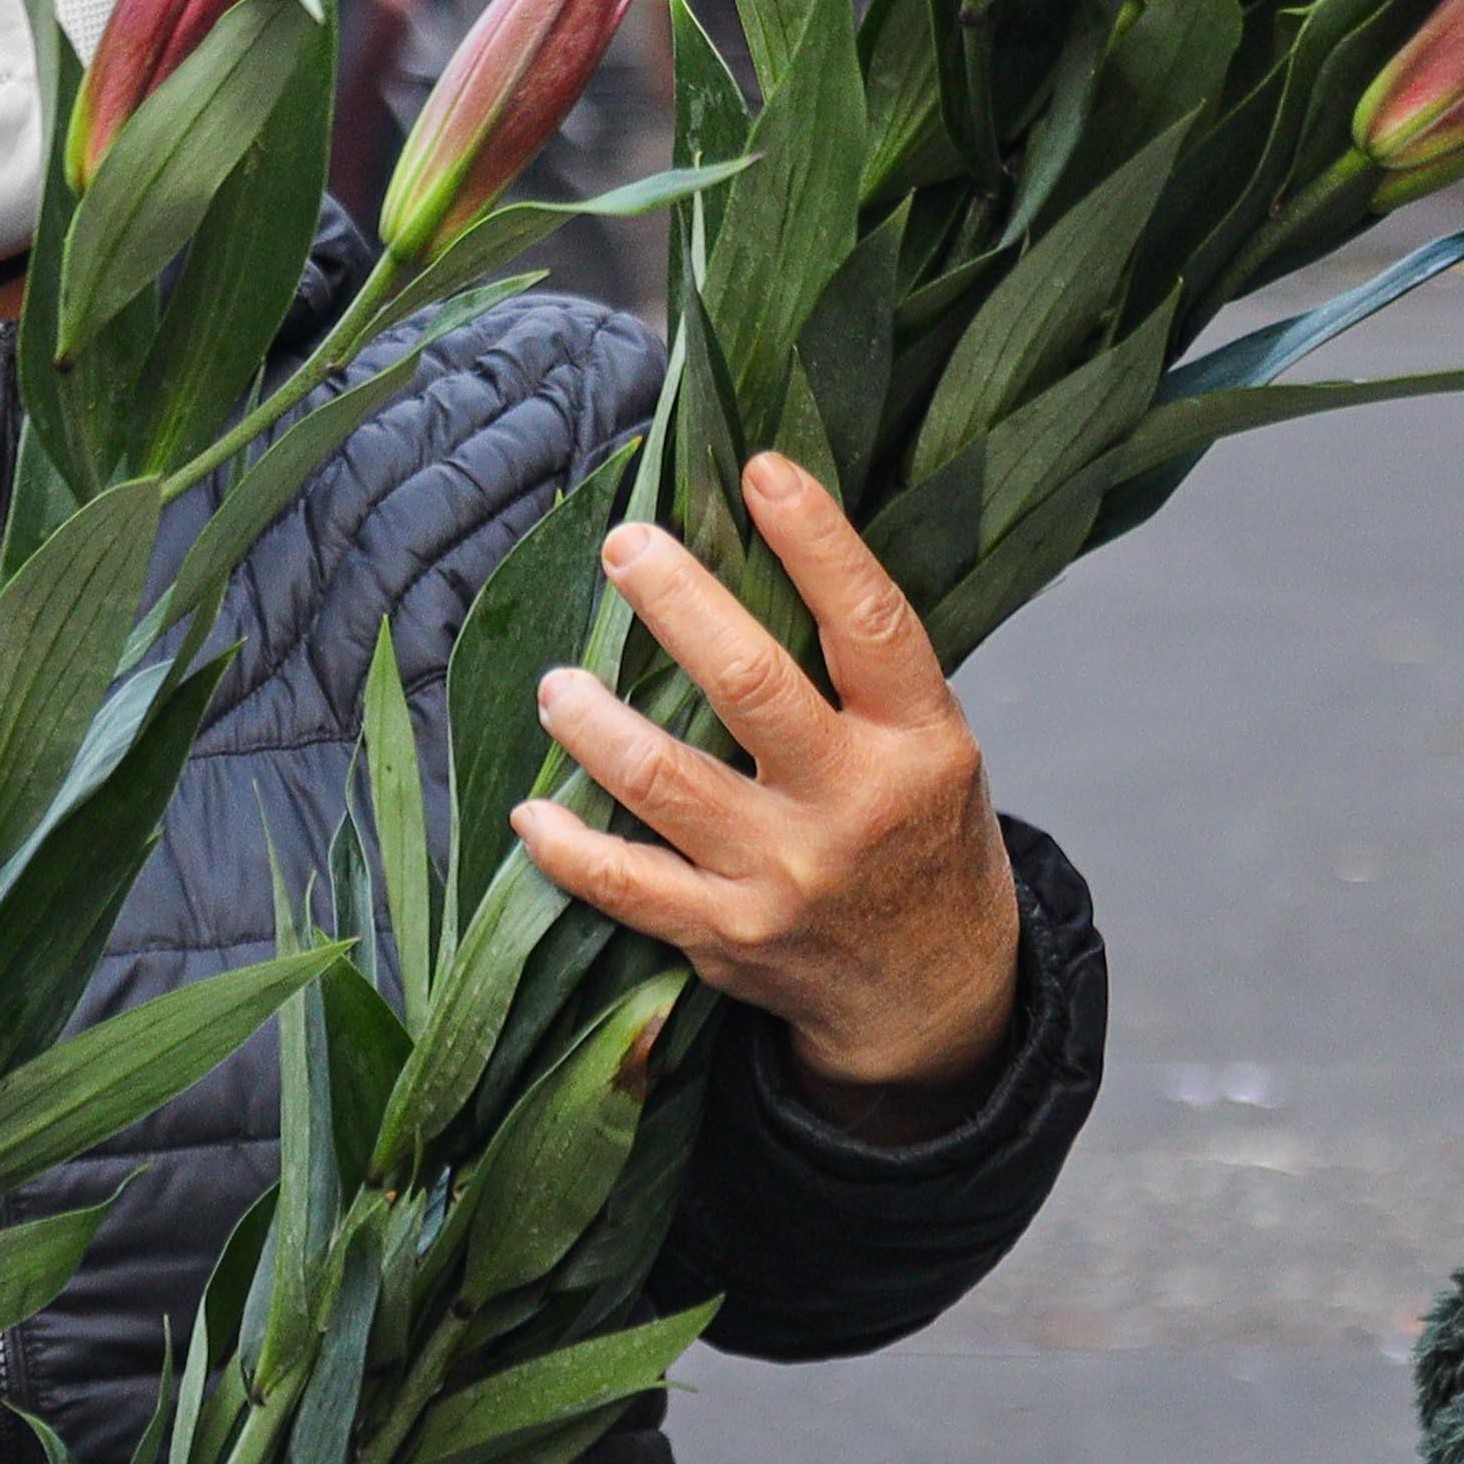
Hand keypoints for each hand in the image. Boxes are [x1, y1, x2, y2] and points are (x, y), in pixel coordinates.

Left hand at [516, 452, 1023, 1137]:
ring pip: (665, 781)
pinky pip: (627, 885)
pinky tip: (531, 813)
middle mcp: (855, 805)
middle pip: (751, 684)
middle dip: (675, 602)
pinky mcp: (729, 935)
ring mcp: (786, 875)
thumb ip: (860, 673)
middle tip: (624, 546)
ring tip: (558, 685)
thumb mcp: (932, 746)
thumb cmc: (918, 836)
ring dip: (595, 723)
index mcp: (921, 741)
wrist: (933, 993)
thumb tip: (748, 549)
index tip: (760, 470)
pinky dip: (567, 848)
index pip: (871, 621)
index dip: (817, 540)